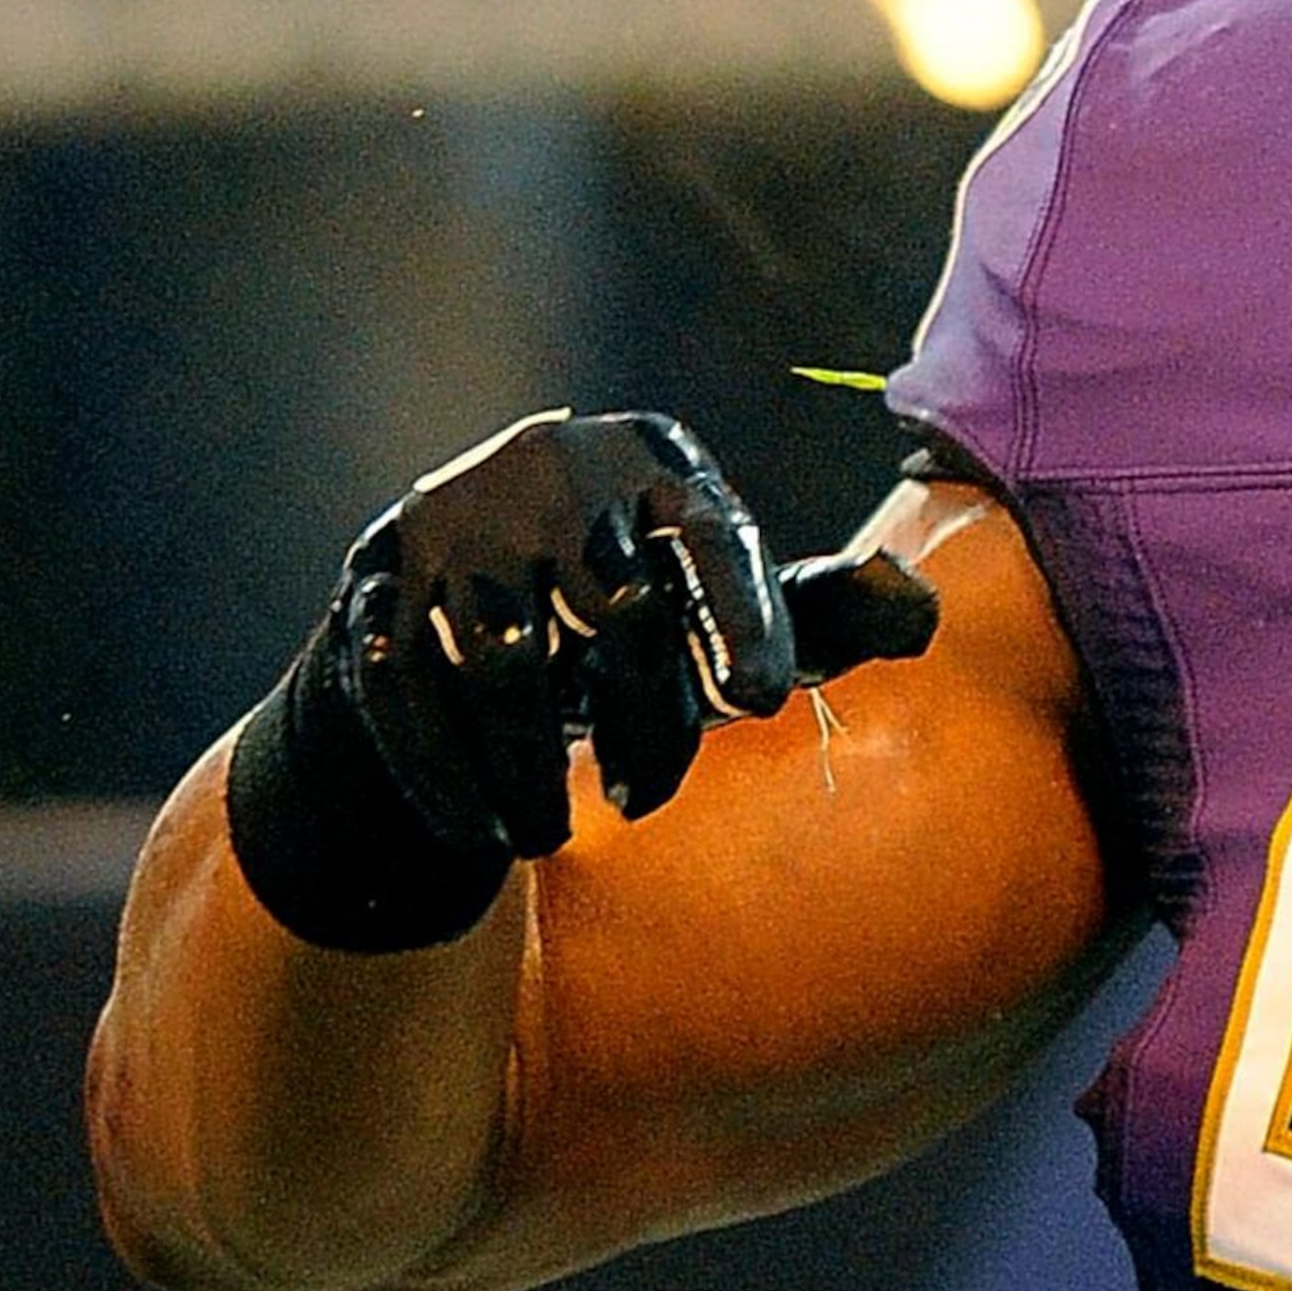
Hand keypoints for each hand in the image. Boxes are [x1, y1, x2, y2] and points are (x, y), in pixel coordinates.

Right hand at [226, 410, 940, 951]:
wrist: (454, 623)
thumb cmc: (628, 619)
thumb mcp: (724, 606)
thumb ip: (821, 614)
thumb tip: (920, 611)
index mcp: (656, 459)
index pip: (715, 535)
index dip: (743, 615)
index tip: (765, 700)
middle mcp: (549, 468)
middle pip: (616, 604)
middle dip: (641, 717)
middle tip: (652, 798)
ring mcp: (449, 522)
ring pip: (504, 657)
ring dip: (534, 763)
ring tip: (560, 831)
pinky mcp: (371, 585)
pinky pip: (403, 687)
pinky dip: (448, 771)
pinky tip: (484, 830)